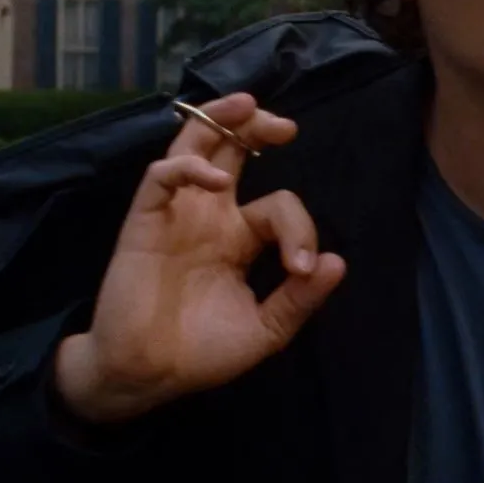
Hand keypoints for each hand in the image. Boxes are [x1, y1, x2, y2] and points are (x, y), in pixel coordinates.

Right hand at [53, 93, 346, 424]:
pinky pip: (161, 178)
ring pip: (194, 147)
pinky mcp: (145, 223)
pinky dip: (189, 168)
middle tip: (285, 126)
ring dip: (219, 120)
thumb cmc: (201, 353)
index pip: (277, 205)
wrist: (146, 377)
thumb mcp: (265, 330)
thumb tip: (338, 262)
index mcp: (237, 238)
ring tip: (248, 105)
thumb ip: (300, 299)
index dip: (299, 227)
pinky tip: (218, 177)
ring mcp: (176, 215)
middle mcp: (208, 217)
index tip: (302, 267)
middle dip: (256, 127)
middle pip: (231, 150)